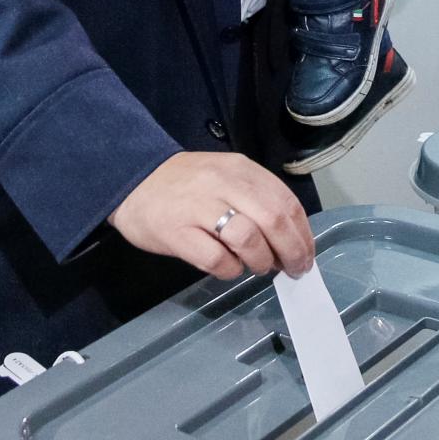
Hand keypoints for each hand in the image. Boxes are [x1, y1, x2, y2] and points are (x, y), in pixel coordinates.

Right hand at [108, 151, 314, 281]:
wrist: (132, 180)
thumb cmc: (185, 184)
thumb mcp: (225, 177)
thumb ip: (255, 199)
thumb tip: (288, 238)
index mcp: (240, 169)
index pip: (286, 201)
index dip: (302, 233)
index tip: (306, 253)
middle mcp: (222, 184)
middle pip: (273, 220)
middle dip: (291, 251)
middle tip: (293, 269)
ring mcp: (198, 208)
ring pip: (248, 239)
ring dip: (261, 260)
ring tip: (257, 266)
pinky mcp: (177, 233)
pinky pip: (216, 259)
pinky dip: (230, 270)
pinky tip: (228, 268)